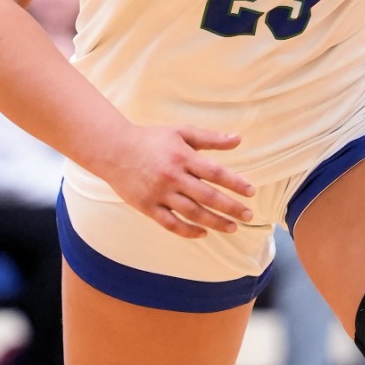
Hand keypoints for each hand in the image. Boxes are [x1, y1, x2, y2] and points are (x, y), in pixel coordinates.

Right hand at [103, 126, 255, 238]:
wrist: (113, 150)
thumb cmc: (151, 139)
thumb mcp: (180, 132)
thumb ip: (210, 138)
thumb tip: (238, 139)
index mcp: (182, 157)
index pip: (215, 172)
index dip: (235, 183)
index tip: (251, 192)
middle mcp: (172, 177)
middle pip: (207, 196)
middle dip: (231, 208)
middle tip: (249, 216)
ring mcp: (159, 194)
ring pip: (192, 213)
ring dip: (214, 222)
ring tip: (232, 227)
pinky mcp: (147, 207)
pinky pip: (171, 224)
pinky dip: (188, 231)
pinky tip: (203, 232)